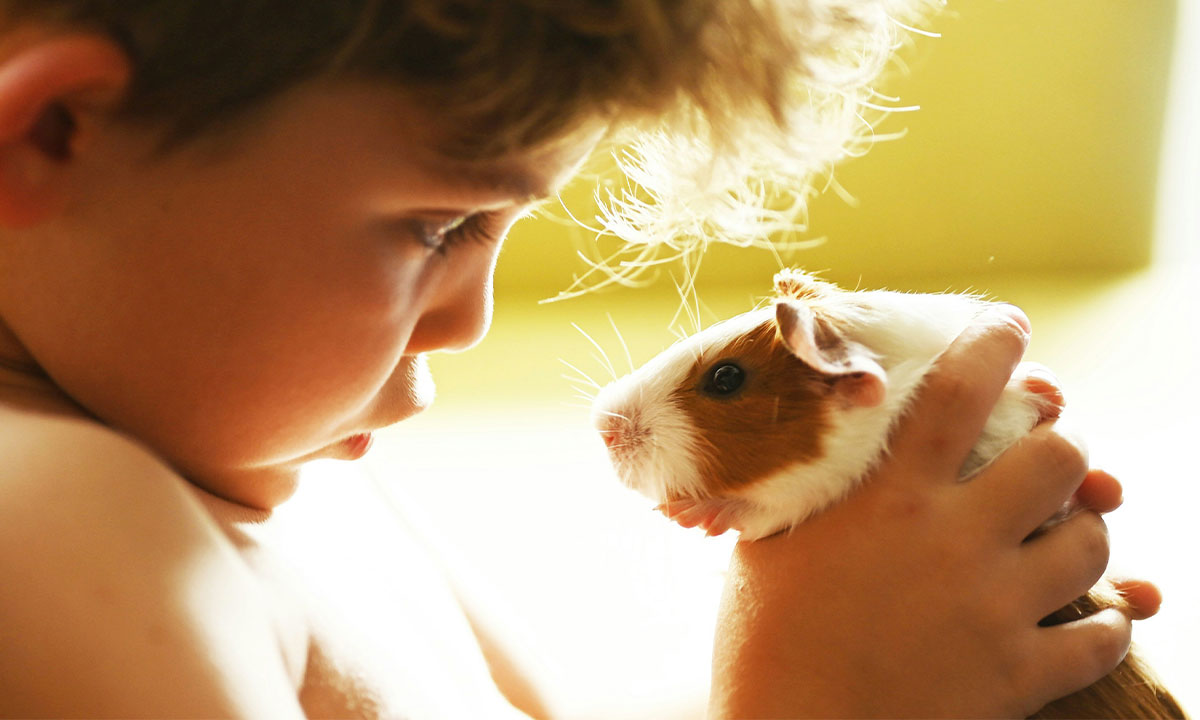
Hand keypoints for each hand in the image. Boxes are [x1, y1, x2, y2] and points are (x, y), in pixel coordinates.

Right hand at [708, 307, 1158, 718]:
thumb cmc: (762, 643)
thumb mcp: (768, 546)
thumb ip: (803, 489)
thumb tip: (800, 440)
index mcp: (887, 499)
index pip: (958, 394)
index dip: (994, 346)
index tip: (1012, 328)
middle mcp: (951, 540)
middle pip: (1057, 457)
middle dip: (1064, 443)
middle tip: (1048, 451)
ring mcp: (993, 608)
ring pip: (1092, 541)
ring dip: (1088, 526)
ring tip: (1069, 528)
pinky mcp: (1018, 677)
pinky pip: (1101, 636)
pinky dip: (1108, 620)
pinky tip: (1095, 614)